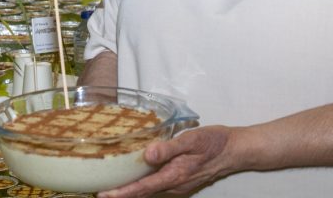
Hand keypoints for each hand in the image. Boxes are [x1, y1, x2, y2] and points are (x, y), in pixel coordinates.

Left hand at [98, 126, 240, 197]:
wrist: (234, 150)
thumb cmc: (214, 142)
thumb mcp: (192, 140)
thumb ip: (169, 147)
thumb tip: (148, 153)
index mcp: (174, 176)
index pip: (142, 188)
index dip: (122, 193)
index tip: (103, 195)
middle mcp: (173, 185)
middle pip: (142, 193)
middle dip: (120, 194)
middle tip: (98, 190)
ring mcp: (177, 185)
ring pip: (148, 190)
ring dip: (130, 190)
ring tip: (109, 184)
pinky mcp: (179, 181)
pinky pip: (155, 185)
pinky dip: (141, 184)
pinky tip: (132, 176)